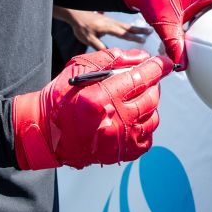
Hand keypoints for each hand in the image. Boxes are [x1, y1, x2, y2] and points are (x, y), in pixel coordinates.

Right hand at [12, 48, 172, 169]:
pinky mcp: (121, 153)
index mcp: (101, 98)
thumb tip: (143, 57)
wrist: (47, 131)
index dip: (157, 67)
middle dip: (151, 84)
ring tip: (133, 100)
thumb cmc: (62, 97)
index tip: (164, 62)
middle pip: (151, 96)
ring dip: (148, 105)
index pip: (142, 77)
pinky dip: (144, 125)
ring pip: (152, 117)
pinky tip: (131, 118)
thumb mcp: (82, 67)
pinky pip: (147, 137)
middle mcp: (113, 121)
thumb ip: (115, 58)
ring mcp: (119, 140)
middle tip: (141, 80)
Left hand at [56, 8, 150, 50]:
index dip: (133, 37)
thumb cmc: (81, 27)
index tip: (143, 40)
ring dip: (137, 28)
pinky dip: (130, 26)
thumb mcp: (88, 39)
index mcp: (107, 27)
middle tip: (151, 31)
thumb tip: (110, 54)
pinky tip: (133, 28)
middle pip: (128, 27)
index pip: (123, 33)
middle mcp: (111, 23)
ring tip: (147, 29)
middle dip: (140, 30)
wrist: (75, 14)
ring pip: (126, 25)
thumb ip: (99, 45)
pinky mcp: (109, 21)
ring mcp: (111, 21)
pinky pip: (122, 24)